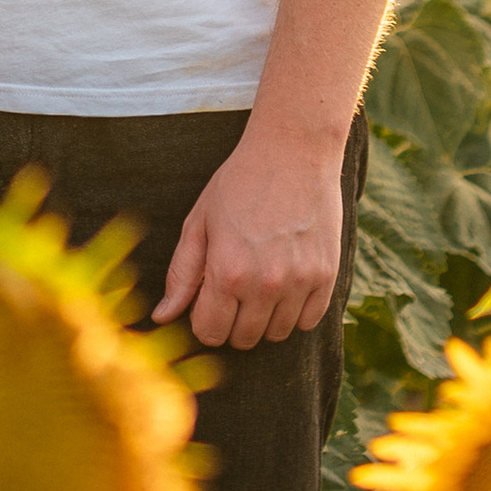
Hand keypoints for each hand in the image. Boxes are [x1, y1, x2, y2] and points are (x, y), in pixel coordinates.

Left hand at [155, 129, 345, 352]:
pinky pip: (310, 321)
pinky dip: (296, 313)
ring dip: (264, 319)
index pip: (211, 333)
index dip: (204, 322)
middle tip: (234, 291)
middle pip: (244, 339)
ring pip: (278, 334)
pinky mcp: (327, 275)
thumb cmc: (239, 184)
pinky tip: (286, 285)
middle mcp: (265, 284)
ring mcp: (300, 281)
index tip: (208, 304)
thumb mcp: (199, 223)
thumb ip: (182, 274)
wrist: (293, 152)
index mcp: (227, 272)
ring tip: (260, 284)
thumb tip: (163, 317)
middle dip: (232, 323)